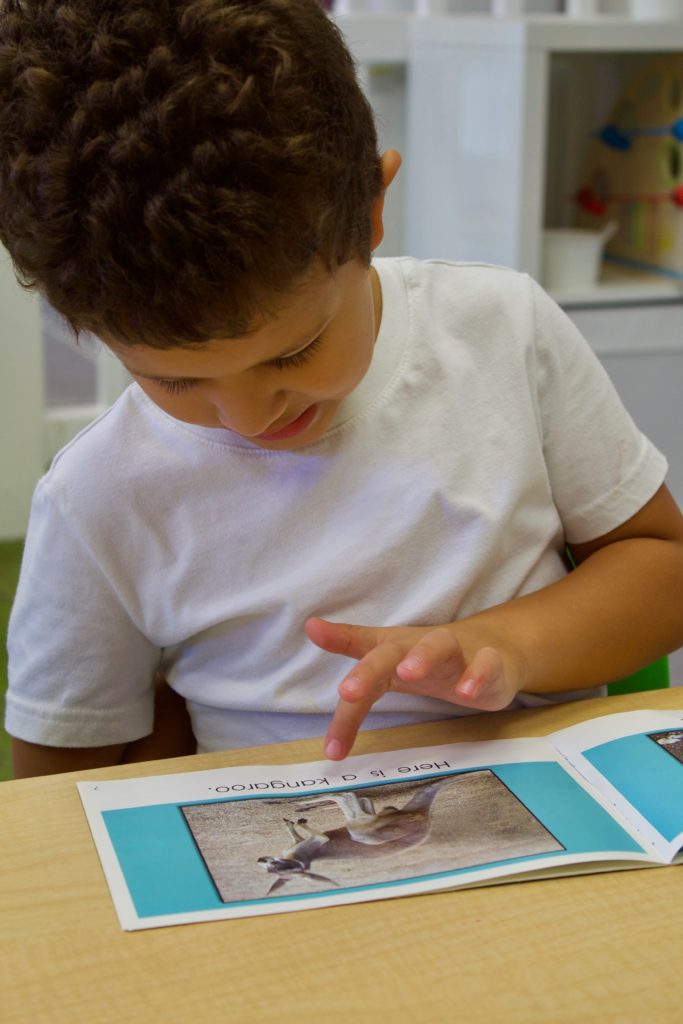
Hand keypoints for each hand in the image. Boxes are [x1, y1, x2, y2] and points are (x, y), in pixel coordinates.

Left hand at [305, 617, 519, 760]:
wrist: (492, 652)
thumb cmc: (430, 660)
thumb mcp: (388, 659)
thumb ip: (352, 649)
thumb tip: (309, 625)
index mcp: (393, 649)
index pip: (361, 663)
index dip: (340, 668)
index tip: (318, 668)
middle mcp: (419, 646)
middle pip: (390, 651)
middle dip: (369, 669)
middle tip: (348, 690)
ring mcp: (456, 653)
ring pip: (439, 646)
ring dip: (423, 657)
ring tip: (409, 673)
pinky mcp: (488, 663)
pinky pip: (484, 665)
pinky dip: (476, 675)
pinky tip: (468, 692)